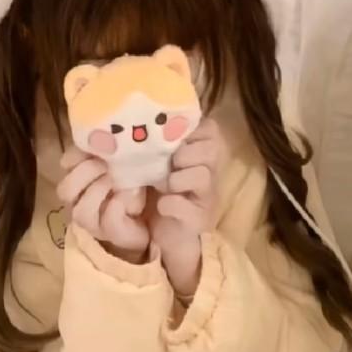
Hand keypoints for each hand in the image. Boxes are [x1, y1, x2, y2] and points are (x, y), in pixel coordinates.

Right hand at [57, 146, 148, 263]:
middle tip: (105, 164)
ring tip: (117, 180)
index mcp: (82, 180)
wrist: (158, 216)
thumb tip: (110, 129)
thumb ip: (114, 148)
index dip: (74, 154)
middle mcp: (82, 202)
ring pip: (81, 211)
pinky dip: (119, 204)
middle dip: (84, 172)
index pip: (66, 165)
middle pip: (65, 190)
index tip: (92, 145)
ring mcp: (96, 222)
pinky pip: (109, 221)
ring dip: (98, 191)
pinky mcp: (114, 234)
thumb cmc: (139, 182)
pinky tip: (132, 193)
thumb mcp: (126, 161)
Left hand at [148, 118, 219, 295]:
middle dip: (186, 153)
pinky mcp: (198, 219)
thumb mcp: (158, 160)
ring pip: (203, 176)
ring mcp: (206, 196)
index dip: (191, 129)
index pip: (210, 128)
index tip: (172, 138)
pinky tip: (163, 204)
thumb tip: (139, 119)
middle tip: (171, 163)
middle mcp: (209, 172)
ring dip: (179, 178)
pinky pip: (188, 207)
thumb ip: (159, 141)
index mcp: (201, 152)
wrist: (164, 231)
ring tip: (166, 185)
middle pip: (211, 149)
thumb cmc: (158, 187)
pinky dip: (172, 204)